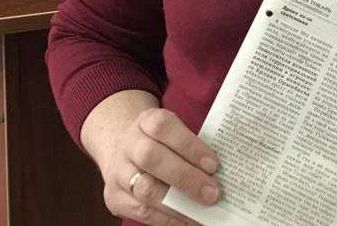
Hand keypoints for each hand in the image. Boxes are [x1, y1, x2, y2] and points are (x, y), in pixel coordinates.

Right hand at [98, 108, 220, 224]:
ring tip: (202, 211)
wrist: (124, 153)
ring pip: (145, 189)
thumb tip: (222, 174)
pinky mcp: (115, 197)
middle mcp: (128, 144)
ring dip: (178, 203)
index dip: (189, 146)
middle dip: (186, 177)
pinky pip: (142, 211)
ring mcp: (118, 171)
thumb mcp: (174, 133)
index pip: (163, 127)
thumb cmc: (161, 144)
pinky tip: (187, 220)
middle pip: (151, 157)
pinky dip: (168, 218)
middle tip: (212, 193)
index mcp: (146, 121)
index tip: (213, 165)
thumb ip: (193, 148)